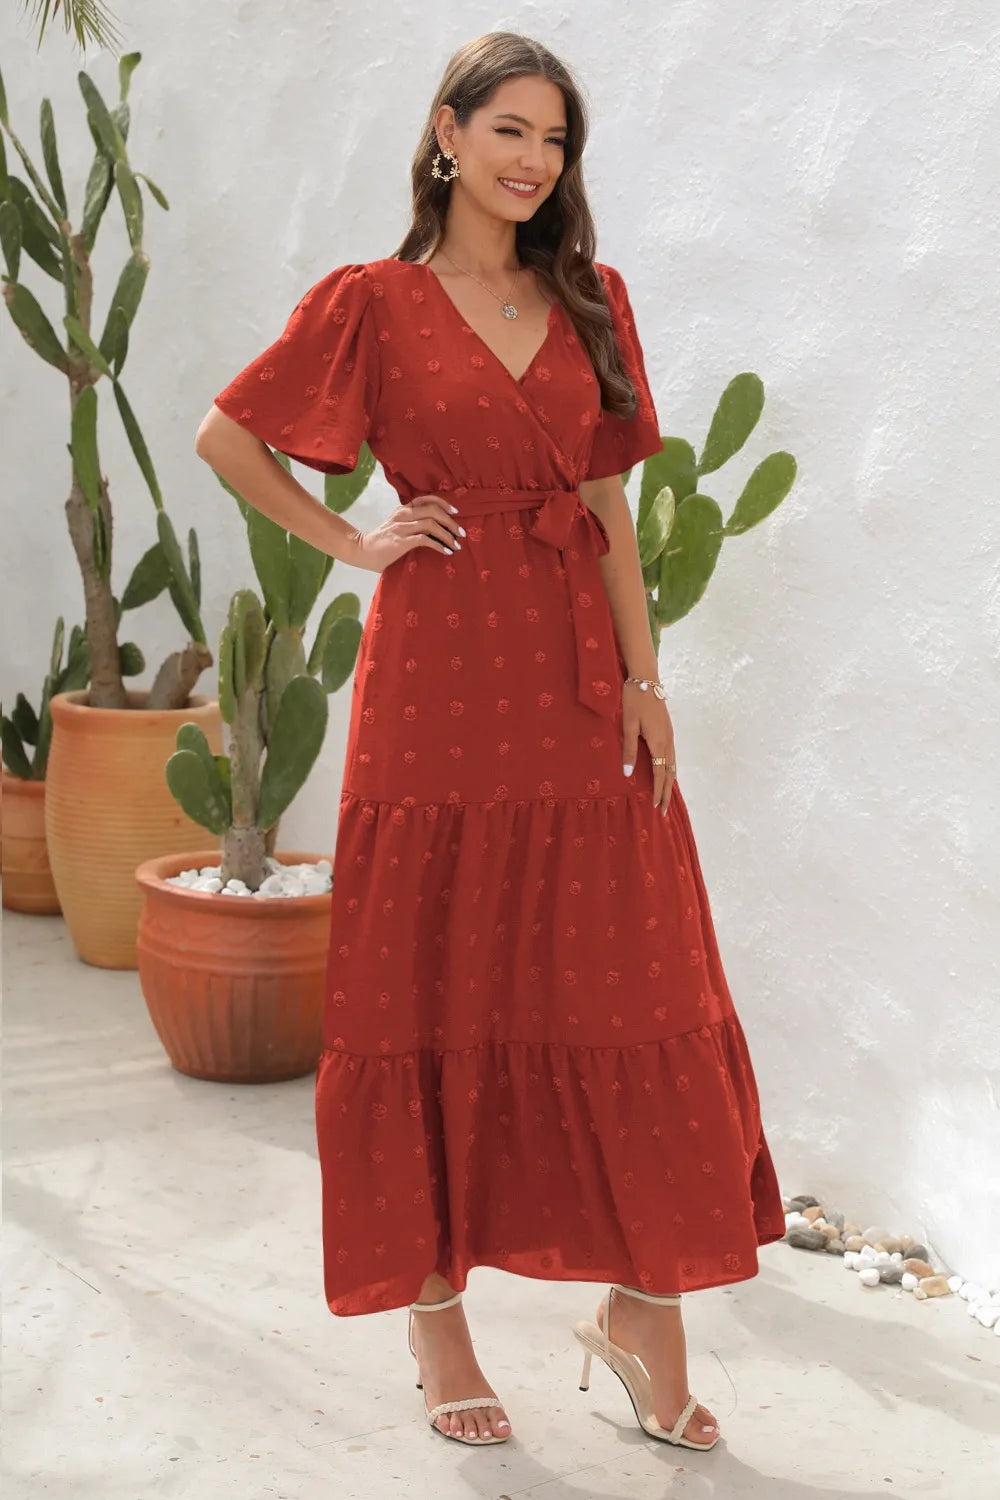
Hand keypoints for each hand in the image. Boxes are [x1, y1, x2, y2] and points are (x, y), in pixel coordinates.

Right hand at [348, 494, 465, 573]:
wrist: (362, 551)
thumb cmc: (383, 541)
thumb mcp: (398, 526)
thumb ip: (413, 523)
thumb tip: (437, 528)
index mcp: (403, 509)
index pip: (427, 499)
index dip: (444, 504)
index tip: (456, 513)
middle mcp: (403, 514)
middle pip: (434, 511)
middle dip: (451, 522)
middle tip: (461, 533)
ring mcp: (401, 527)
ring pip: (431, 524)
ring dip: (448, 535)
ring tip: (456, 545)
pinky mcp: (400, 541)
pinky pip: (425, 539)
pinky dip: (438, 545)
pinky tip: (445, 551)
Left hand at [622, 681, 675, 813]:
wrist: (646, 680)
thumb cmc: (634, 701)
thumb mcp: (628, 725)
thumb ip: (629, 750)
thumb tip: (629, 774)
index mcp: (658, 742)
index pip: (659, 774)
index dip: (658, 792)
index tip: (656, 807)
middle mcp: (668, 741)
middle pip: (670, 773)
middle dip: (667, 793)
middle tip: (665, 811)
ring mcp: (670, 736)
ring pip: (673, 765)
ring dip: (670, 783)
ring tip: (666, 797)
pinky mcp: (668, 731)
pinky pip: (672, 756)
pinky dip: (670, 770)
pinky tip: (666, 773)